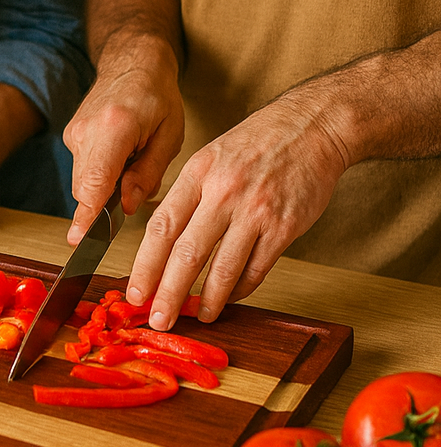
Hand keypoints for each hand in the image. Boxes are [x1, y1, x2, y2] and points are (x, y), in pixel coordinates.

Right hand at [63, 35, 183, 240]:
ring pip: (84, 182)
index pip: (96, 181)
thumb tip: (125, 207)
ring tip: (134, 160)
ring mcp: (75, 133)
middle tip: (134, 192)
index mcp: (116, 126)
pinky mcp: (72, 136)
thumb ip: (148, 174)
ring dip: (106, 188)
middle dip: (106, 205)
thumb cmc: (157, 97)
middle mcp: (87, 130)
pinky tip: (122, 156)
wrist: (133, 62)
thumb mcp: (169, 136)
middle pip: (86, 188)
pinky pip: (84, 170)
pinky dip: (102, 175)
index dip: (88, 215)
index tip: (80, 241)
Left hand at [125, 92, 349, 327]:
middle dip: (168, 294)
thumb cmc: (258, 143)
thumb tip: (164, 241)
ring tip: (200, 316)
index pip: (161, 227)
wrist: (311, 126)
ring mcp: (255, 211)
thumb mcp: (211, 156)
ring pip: (223, 268)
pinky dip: (241, 288)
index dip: (145, 265)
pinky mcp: (285, 227)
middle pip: (186, 254)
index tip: (136, 292)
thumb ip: (189, 195)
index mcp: (198, 173)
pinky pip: (257, 268)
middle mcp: (223, 192)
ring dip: (208, 300)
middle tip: (159, 320)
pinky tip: (231, 296)